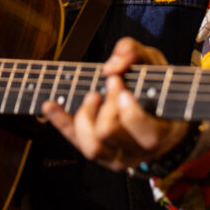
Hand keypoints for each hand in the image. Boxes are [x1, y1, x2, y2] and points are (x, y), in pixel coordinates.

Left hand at [42, 37, 188, 171]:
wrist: (158, 116)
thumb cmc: (157, 86)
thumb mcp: (153, 62)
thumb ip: (134, 53)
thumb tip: (111, 65)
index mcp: (161, 133)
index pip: (148, 135)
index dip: (131, 112)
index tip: (122, 86)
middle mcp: (138, 152)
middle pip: (111, 132)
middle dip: (107, 103)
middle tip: (113, 82)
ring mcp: (118, 157)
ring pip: (92, 146)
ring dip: (85, 115)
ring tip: (92, 95)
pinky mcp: (100, 154)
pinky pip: (75, 141)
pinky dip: (60, 122)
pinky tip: (49, 105)